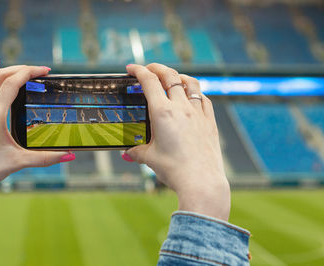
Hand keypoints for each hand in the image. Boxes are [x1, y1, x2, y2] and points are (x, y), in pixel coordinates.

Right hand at [124, 63, 229, 220]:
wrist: (201, 182)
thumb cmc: (174, 170)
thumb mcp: (149, 158)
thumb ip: (136, 151)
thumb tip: (127, 153)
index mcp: (162, 113)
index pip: (149, 81)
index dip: (138, 70)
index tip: (131, 68)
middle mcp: (181, 108)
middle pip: (170, 76)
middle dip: (156, 67)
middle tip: (148, 69)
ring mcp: (198, 113)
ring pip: (190, 83)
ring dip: (179, 76)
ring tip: (172, 78)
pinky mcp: (210, 122)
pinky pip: (204, 99)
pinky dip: (195, 93)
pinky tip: (191, 97)